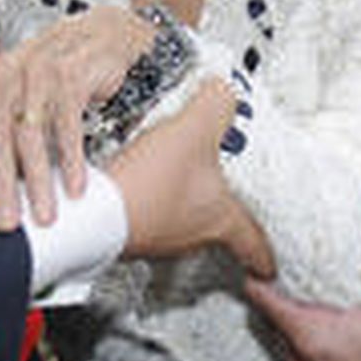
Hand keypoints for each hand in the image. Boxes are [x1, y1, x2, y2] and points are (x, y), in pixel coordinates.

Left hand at [0, 7, 157, 230]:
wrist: (103, 34)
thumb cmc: (60, 72)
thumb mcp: (22, 102)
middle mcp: (7, 76)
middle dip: (0, 188)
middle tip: (6, 223)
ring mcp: (38, 73)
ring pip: (30, 135)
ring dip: (37, 180)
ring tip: (44, 213)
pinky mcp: (71, 74)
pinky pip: (68, 124)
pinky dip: (71, 159)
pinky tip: (74, 185)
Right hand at [109, 79, 275, 276]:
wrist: (90, 209)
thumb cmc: (147, 184)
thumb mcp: (193, 130)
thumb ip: (216, 106)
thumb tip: (225, 91)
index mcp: (220, 219)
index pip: (255, 246)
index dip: (265, 257)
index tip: (269, 268)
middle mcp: (191, 235)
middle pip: (217, 229)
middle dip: (222, 214)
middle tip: (225, 196)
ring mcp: (158, 236)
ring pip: (181, 222)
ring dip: (182, 202)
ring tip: (179, 176)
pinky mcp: (129, 230)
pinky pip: (149, 215)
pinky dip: (152, 198)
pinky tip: (142, 178)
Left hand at [245, 184, 360, 360]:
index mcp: (313, 336)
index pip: (260, 296)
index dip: (258, 264)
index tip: (266, 240)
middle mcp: (304, 358)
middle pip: (267, 311)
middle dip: (274, 280)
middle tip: (282, 248)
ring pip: (282, 329)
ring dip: (289, 303)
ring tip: (302, 271)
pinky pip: (298, 345)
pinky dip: (302, 323)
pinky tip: (326, 303)